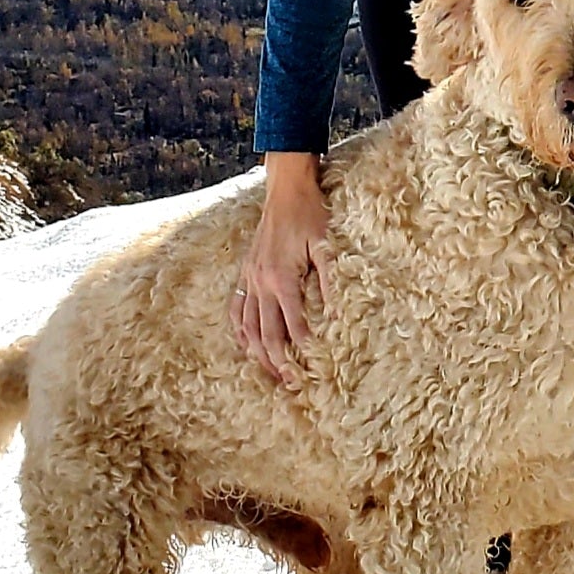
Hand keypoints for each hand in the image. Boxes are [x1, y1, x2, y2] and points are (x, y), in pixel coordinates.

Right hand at [234, 153, 335, 385]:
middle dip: (278, 362)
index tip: (311, 372)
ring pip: (248, 326)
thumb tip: (337, 314)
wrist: (285, 188)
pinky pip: (236, 308)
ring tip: (270, 374)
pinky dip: (239, 331)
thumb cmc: (310, 213)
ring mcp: (249, 278)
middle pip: (266, 333)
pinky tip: (245, 345)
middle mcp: (261, 282)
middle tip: (291, 385)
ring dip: (258, 353)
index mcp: (282, 277)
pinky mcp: (245, 271)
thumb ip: (330, 280)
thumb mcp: (326, 244)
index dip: (301, 351)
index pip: (292, 325)